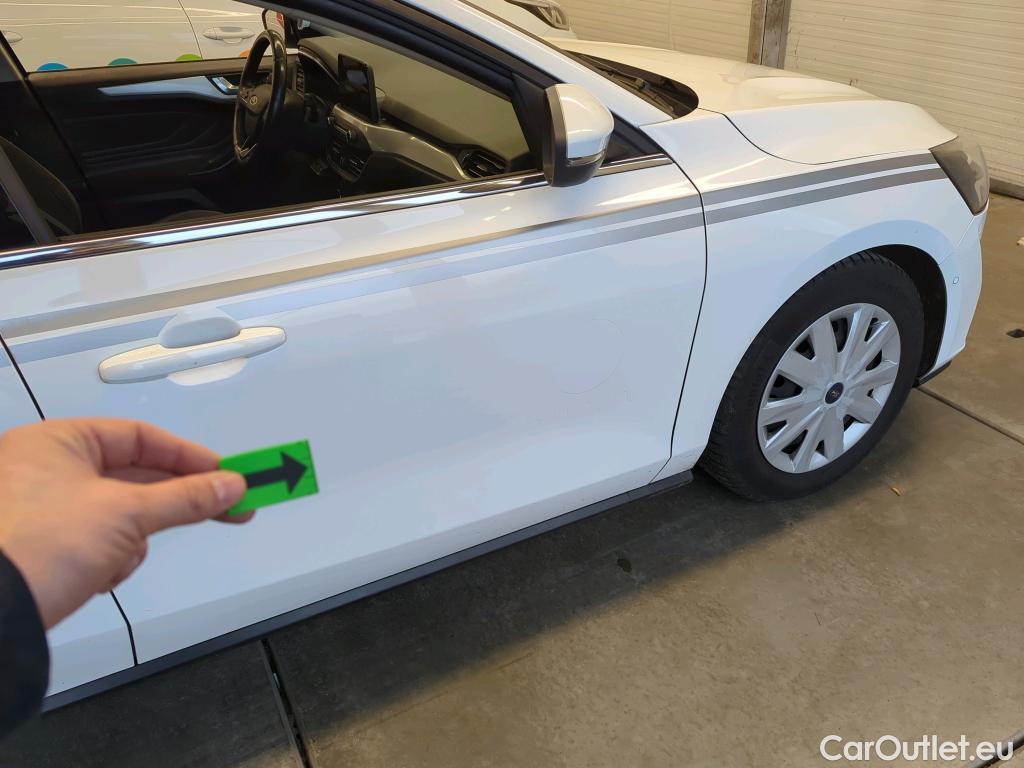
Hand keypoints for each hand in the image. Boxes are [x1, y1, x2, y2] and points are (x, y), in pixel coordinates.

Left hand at [0, 418, 250, 627]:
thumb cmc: (45, 543)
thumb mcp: (127, 513)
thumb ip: (187, 497)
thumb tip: (234, 485)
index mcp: (58, 441)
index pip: (140, 436)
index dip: (188, 456)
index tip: (227, 475)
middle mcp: (47, 467)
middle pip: (134, 476)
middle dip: (172, 502)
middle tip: (229, 509)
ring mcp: (43, 508)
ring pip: (120, 514)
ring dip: (132, 539)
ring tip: (120, 558)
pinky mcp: (45, 545)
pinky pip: (99, 540)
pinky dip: (109, 558)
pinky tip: (100, 575)